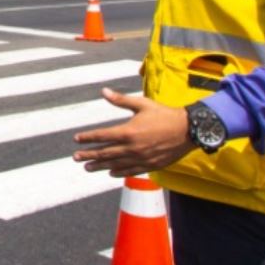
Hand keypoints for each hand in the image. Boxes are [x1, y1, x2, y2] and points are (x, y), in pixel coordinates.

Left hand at [72, 87, 195, 177]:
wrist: (188, 130)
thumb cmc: (164, 114)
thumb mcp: (142, 104)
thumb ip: (121, 100)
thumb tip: (103, 91)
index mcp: (128, 131)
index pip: (102, 136)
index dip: (87, 138)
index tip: (77, 139)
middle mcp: (132, 147)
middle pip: (105, 153)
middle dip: (89, 155)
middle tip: (76, 158)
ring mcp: (140, 158)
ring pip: (115, 164)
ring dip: (100, 166)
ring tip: (87, 167)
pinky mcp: (150, 165)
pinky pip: (130, 171)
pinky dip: (119, 172)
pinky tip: (110, 173)